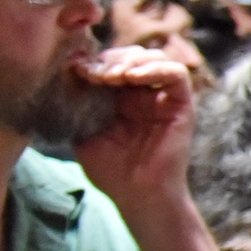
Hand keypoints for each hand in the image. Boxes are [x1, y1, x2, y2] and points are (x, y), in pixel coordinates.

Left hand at [73, 47, 198, 217]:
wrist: (137, 196)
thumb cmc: (111, 171)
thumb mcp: (83, 131)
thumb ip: (78, 102)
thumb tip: (68, 69)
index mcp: (120, 98)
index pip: (110, 62)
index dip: (94, 60)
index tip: (76, 69)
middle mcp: (144, 95)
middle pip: (131, 54)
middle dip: (110, 58)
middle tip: (94, 73)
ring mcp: (164, 99)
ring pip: (154, 57)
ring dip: (131, 61)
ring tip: (113, 76)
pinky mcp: (182, 106)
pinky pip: (176, 74)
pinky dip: (155, 68)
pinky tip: (133, 78)